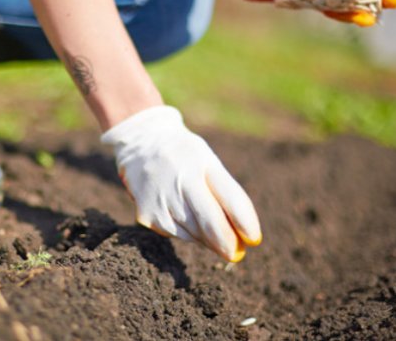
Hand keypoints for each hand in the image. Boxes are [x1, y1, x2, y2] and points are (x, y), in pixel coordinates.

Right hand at [101, 106, 261, 261]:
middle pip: (211, 223)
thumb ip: (225, 193)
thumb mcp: (208, 161)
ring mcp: (162, 199)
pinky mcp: (148, 214)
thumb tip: (241, 235)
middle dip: (227, 243)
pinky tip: (187, 221)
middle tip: (236, 254)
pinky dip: (188, 234)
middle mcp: (181, 181)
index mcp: (202, 163)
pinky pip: (176, 234)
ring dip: (208, 239)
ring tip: (212, 235)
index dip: (245, 223)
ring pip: (194, 234)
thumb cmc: (185, 156)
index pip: (231, 199)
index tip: (254, 239)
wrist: (141, 142)